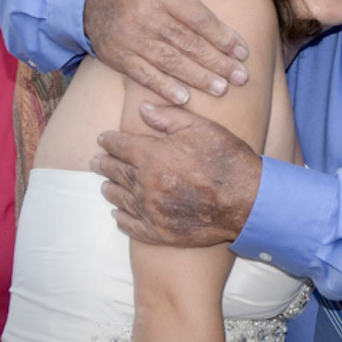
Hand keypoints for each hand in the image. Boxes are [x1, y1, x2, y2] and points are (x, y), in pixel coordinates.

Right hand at [84, 0, 249, 103]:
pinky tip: (184, 98)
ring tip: (222, 89)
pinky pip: (143, 75)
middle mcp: (146, 15)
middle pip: (188, 43)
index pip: (198, 18)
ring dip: (197, 77)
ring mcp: (131, 37)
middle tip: (241, 77)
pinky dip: (163, 87)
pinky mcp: (118, 55)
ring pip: (170, 61)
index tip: (244, 51)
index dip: (222, 36)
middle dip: (217, 62)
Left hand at [92, 101, 261, 246]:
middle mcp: (144, 183)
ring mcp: (150, 210)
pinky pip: (131, 225)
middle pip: (115, 171)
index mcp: (152, 155)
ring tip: (104, 185)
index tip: (102, 138)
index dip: (109, 140)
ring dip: (109, 189)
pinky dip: (121, 218)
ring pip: (120, 198)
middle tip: (95, 161)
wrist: (245, 200)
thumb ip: (168, 116)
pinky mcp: (159, 232)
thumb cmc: (225, 159)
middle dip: (104, 163)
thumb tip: (142, 109)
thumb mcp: (200, 127)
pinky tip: (118, 214)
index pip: (120, 145)